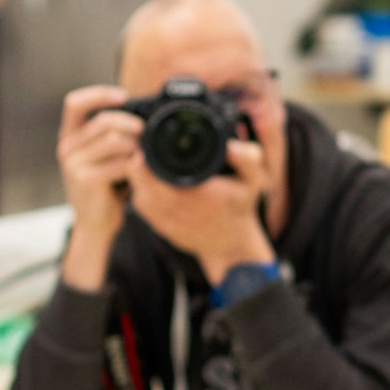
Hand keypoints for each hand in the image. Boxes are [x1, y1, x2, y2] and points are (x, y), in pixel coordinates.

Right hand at [55, 86, 141, 290]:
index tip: (124, 96)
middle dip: (132, 125)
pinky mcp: (85, 179)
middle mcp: (67, 147)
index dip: (98, 94)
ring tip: (143, 158)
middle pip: (104, 121)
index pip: (75, 103)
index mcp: (69, 137)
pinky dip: (136, 165)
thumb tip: (141, 119)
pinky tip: (141, 171)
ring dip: (137, 146)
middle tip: (147, 135)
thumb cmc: (106, 189)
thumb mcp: (105, 158)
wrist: (95, 224)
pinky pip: (120, 162)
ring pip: (115, 140)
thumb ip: (113, 138)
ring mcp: (73, 163)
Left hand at [126, 138, 273, 284]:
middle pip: (139, 179)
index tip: (150, 145)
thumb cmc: (239, 208)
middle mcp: (179, 209)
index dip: (145, 157)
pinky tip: (153, 185)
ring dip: (139, 178)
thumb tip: (232, 146)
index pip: (153, 171)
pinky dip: (143, 192)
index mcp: (198, 194)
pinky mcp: (161, 227)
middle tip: (146, 151)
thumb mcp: (251, 182)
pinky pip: (141, 205)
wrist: (232, 244)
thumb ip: (247, 160)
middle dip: (139, 163)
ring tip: (148, 165)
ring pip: (138, 192)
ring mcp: (167, 220)